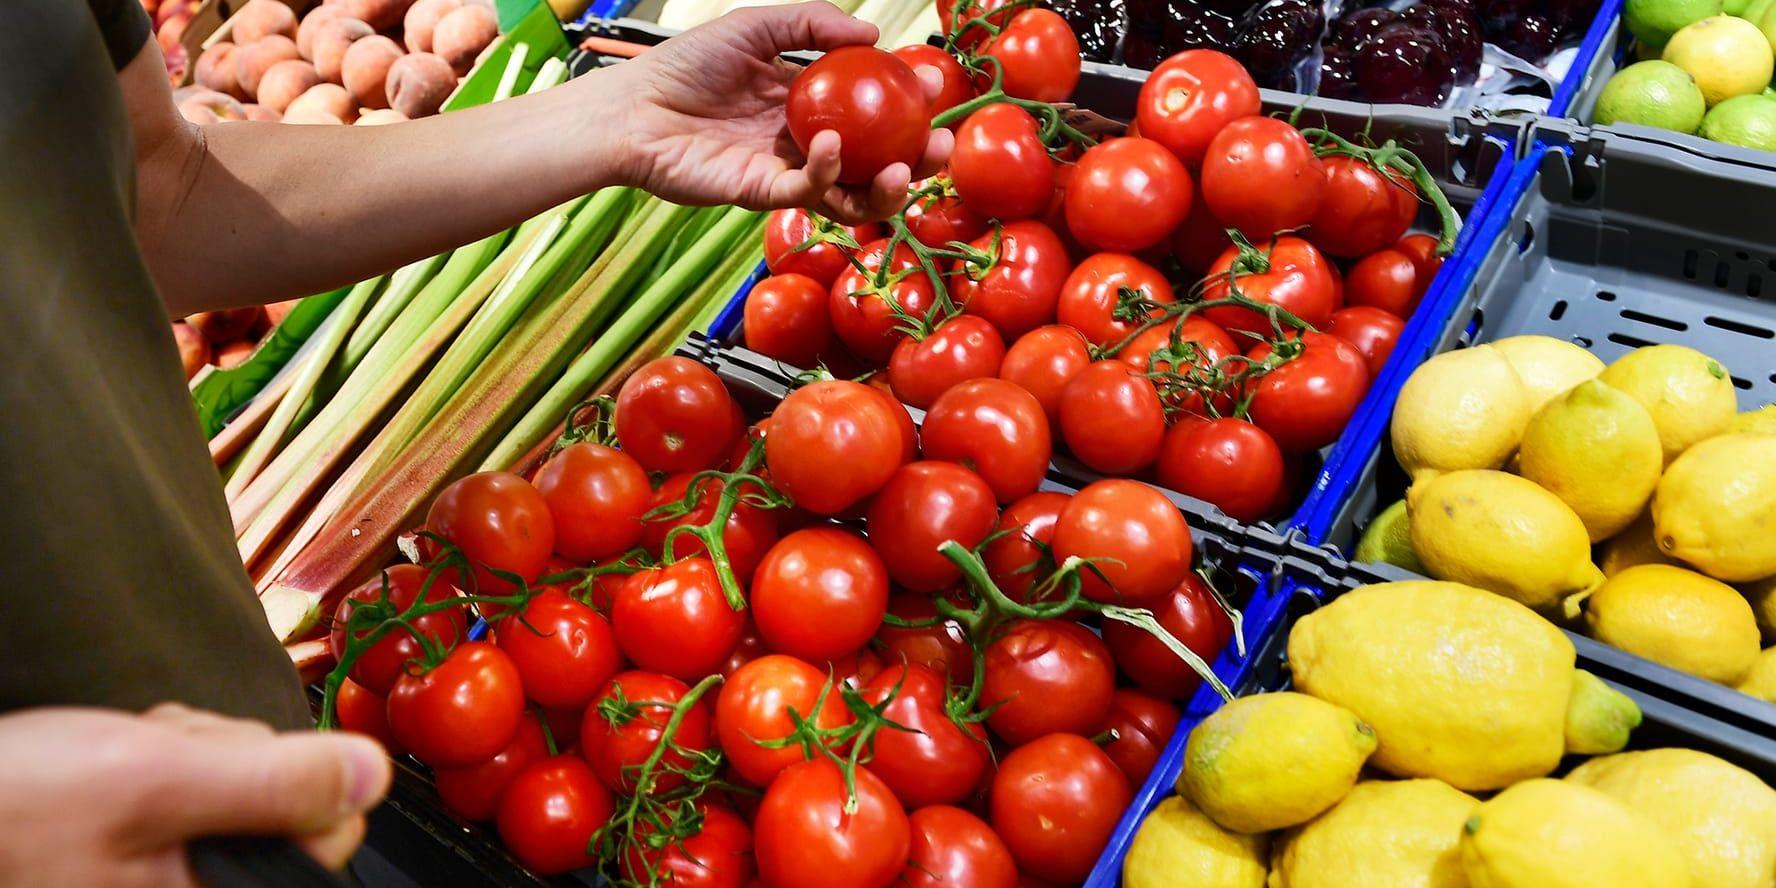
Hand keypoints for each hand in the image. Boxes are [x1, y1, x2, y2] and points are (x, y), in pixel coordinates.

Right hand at [0, 704, 390, 886]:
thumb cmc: (12, 809)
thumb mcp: (152, 782)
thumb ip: (270, 784)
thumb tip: (370, 776)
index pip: (331, 839)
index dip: (290, 781)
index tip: (220, 768)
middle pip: (284, 802)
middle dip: (223, 759)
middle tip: (149, 762)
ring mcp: (175, 872)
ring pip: (237, 781)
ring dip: (187, 752)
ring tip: (118, 763)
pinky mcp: (157, 848)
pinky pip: (194, 786)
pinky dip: (162, 759)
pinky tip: (115, 764)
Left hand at [599, 1, 952, 223]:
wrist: (630, 108)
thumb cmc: (682, 66)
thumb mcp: (754, 28)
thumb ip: (811, 24)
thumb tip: (873, 34)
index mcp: (808, 105)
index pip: (872, 112)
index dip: (907, 106)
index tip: (932, 89)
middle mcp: (804, 144)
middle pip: (874, 163)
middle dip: (916, 162)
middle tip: (941, 147)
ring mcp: (785, 174)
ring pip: (850, 195)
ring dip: (884, 188)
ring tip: (902, 167)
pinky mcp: (760, 196)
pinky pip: (805, 193)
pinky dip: (824, 172)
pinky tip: (828, 144)